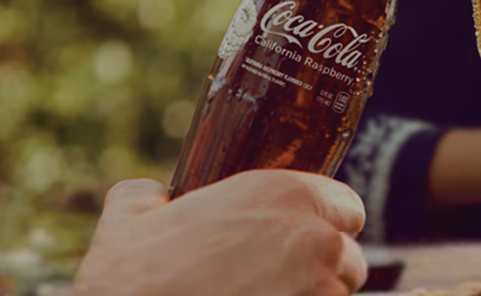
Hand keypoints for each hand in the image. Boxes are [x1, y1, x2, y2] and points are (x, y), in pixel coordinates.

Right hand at [72, 170, 367, 295]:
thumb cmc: (132, 274)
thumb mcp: (131, 213)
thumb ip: (151, 194)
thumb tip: (150, 195)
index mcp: (284, 195)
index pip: (347, 206)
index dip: (326, 221)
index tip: (303, 234)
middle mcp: (314, 240)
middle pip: (350, 256)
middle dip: (323, 267)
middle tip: (282, 275)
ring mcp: (317, 293)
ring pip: (338, 295)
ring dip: (313, 295)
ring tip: (270, 295)